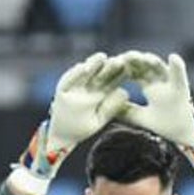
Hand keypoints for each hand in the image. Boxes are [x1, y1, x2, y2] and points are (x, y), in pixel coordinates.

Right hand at [10, 53, 127, 194]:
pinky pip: (67, 79)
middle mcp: (87, 86)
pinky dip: (74, 74)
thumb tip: (126, 92)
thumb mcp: (100, 119)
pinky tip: (83, 68)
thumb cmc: (82, 129)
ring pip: (84, 72)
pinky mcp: (62, 89)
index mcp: (99, 92)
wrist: (62, 137)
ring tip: (102, 57)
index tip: (131, 69)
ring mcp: (74, 86)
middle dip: (108, 67)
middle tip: (120, 60)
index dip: (120, 75)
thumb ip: (111, 107)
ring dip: (92, 65)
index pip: (111, 81)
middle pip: (99, 73)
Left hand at [118, 51, 193, 194]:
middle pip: (145, 67)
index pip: (134, 73)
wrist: (182, 138)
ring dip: (151, 61)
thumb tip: (107, 108)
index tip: (111, 65)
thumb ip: (126, 111)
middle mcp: (160, 82)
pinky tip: (173, 58)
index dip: (123, 69)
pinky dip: (178, 67)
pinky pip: (181, 76)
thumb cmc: (163, 126)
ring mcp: (172, 83)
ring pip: (160, 68)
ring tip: (142, 57)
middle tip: (122, 57)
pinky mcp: (183, 89)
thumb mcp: (141, 118)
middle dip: (135, 61)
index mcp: (149, 86)